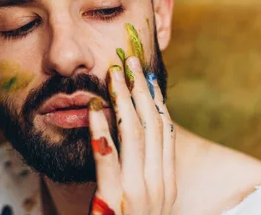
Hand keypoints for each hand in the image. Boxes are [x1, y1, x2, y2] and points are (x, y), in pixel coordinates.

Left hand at [88, 56, 176, 213]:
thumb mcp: (144, 202)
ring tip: (112, 73)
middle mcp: (159, 184)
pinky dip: (101, 129)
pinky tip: (94, 108)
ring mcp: (140, 193)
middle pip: (152, 124)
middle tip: (129, 60)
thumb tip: (134, 140)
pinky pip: (108, 157)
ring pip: (135, 134)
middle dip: (140, 89)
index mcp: (167, 183)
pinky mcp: (115, 200)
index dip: (154, 99)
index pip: (165, 130)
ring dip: (122, 99)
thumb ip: (143, 174)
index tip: (144, 75)